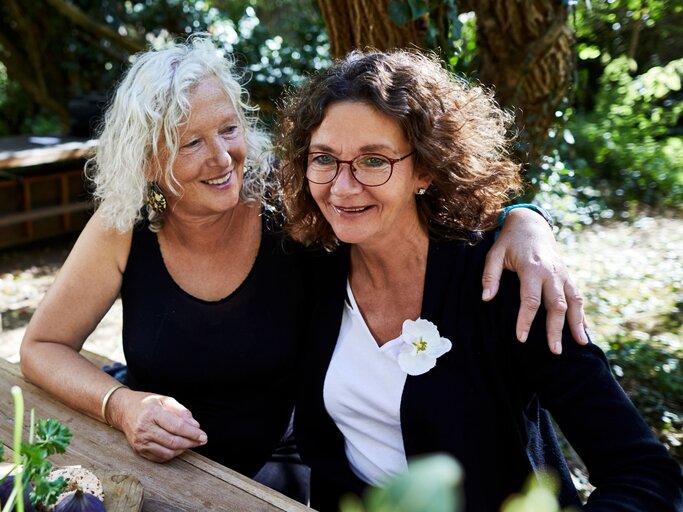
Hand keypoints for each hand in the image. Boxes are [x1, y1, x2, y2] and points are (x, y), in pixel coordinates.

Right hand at [111, 389, 207, 462]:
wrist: (123, 410)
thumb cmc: (147, 404)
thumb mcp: (165, 400)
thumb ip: (181, 411)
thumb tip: (195, 425)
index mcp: (152, 413)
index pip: (176, 426)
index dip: (192, 433)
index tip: (204, 436)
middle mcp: (144, 429)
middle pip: (173, 441)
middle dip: (191, 443)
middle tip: (202, 441)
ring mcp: (140, 442)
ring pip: (167, 452)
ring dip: (183, 449)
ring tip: (191, 443)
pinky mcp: (138, 450)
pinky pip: (160, 457)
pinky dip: (172, 454)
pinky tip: (179, 447)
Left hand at [482, 208, 588, 353]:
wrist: (530, 223)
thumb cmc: (509, 241)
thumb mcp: (494, 254)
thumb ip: (490, 276)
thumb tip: (486, 298)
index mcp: (532, 267)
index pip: (530, 300)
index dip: (526, 320)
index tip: (521, 338)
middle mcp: (551, 272)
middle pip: (557, 305)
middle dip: (556, 329)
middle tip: (555, 351)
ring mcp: (563, 273)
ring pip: (574, 301)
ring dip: (577, 323)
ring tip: (581, 344)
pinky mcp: (568, 275)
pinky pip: (577, 296)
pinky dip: (582, 313)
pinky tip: (584, 330)